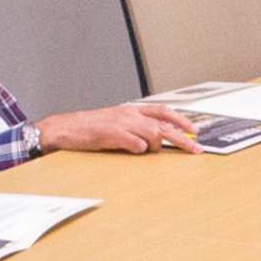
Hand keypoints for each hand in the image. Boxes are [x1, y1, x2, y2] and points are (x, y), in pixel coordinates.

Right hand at [37, 101, 201, 154]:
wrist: (65, 128)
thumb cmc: (89, 128)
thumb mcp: (116, 123)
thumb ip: (135, 128)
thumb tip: (156, 140)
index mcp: (131, 110)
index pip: (163, 111)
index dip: (181, 120)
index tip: (195, 130)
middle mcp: (129, 114)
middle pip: (164, 124)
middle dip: (183, 138)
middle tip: (196, 149)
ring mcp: (121, 123)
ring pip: (153, 133)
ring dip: (155, 146)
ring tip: (147, 151)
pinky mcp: (111, 134)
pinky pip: (135, 143)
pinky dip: (139, 149)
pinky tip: (134, 150)